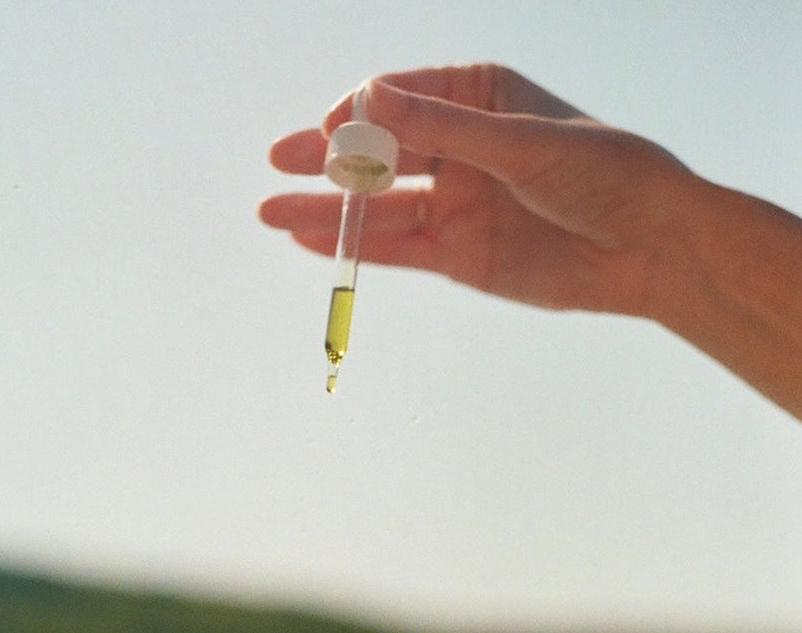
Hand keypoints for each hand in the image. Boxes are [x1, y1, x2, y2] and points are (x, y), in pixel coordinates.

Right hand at [259, 63, 686, 317]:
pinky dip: (354, 246)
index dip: (361, 113)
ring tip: (267, 209)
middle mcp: (458, 148)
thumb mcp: (521, 143)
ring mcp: (454, 202)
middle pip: (378, 149)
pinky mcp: (455, 253)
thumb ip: (444, 128)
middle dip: (326, 156)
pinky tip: (309, 239)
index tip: (334, 130)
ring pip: (377, 204)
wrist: (646, 249)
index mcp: (478, 97)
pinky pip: (394, 247)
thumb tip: (370, 100)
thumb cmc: (602, 174)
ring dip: (324, 207)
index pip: (401, 97)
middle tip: (277, 159)